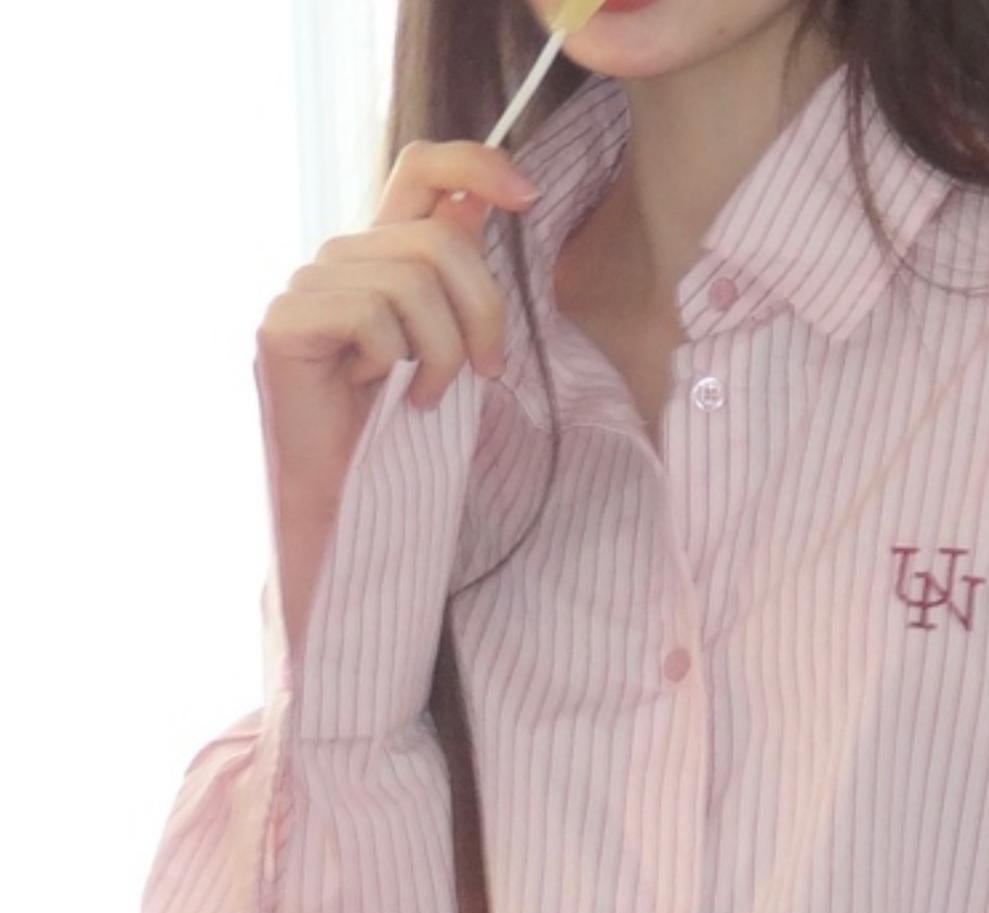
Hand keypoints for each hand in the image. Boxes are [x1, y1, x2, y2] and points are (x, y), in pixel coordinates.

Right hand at [256, 137, 535, 514]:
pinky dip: (395, 364)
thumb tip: (478, 205)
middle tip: (488, 369)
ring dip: (441, 353)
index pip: (423, 167)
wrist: (349, 498)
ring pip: (411, 282)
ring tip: (428, 394)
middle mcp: (343, 257)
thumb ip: (458, 278)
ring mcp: (308, 284)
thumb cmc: (401, 427)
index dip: (477, 165)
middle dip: (484, 310)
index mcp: (384, 254)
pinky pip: (371, 316)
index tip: (530, 198)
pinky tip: (385, 394)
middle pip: (439, 240)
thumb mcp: (448, 343)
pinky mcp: (285, 321)